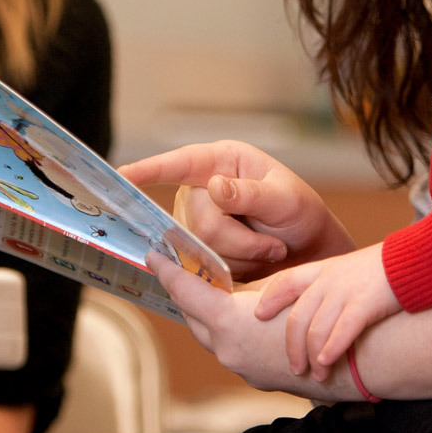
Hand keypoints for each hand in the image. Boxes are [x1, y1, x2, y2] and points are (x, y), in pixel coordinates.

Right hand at [120, 140, 355, 279]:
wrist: (309, 252)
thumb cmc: (301, 215)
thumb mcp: (287, 200)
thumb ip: (252, 195)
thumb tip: (214, 187)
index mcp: (222, 162)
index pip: (181, 163)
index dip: (150, 170)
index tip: (122, 176)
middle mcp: (201, 188)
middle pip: (198, 223)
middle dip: (240, 241)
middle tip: (274, 244)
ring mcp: (196, 221)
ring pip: (199, 249)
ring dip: (241, 256)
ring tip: (270, 250)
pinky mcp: (197, 250)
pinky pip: (203, 267)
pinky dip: (234, 270)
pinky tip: (256, 263)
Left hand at [148, 251, 354, 399]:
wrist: (354, 358)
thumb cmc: (324, 313)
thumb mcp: (284, 286)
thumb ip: (249, 286)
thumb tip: (228, 283)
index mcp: (229, 322)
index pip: (186, 293)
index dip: (167, 271)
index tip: (153, 256)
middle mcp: (228, 350)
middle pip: (194, 317)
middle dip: (187, 294)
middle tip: (181, 270)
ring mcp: (242, 368)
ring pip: (212, 336)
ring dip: (208, 315)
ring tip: (209, 292)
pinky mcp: (257, 378)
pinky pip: (233, 349)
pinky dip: (230, 332)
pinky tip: (242, 319)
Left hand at [255, 243, 400, 378]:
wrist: (416, 259)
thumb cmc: (385, 269)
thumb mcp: (348, 270)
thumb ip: (329, 286)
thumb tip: (316, 311)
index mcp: (323, 270)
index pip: (286, 281)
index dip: (269, 298)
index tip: (258, 315)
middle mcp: (329, 280)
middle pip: (297, 316)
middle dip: (292, 346)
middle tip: (295, 368)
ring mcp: (345, 291)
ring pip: (316, 328)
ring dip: (313, 356)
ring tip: (318, 375)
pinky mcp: (365, 303)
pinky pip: (341, 330)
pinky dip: (331, 349)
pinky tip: (328, 362)